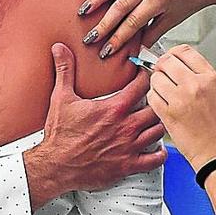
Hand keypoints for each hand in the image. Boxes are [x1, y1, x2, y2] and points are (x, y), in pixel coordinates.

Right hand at [24, 44, 166, 210]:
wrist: (55, 165)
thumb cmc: (60, 134)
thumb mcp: (61, 98)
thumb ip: (65, 70)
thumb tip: (60, 48)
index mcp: (114, 108)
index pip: (142, 86)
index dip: (146, 77)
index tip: (146, 75)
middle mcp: (126, 127)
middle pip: (156, 108)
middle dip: (156, 102)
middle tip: (154, 99)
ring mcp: (129, 147)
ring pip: (159, 131)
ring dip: (158, 125)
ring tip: (155, 121)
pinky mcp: (128, 166)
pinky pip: (156, 160)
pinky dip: (160, 153)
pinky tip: (156, 148)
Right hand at [80, 0, 215, 58]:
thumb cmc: (189, 1)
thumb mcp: (173, 20)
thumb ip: (152, 33)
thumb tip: (135, 48)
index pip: (133, 22)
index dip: (118, 38)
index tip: (106, 51)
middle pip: (121, 6)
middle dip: (104, 25)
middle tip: (90, 39)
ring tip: (83, 12)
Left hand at [146, 45, 215, 170]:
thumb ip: (200, 78)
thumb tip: (179, 67)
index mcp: (211, 77)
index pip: (184, 51)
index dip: (172, 54)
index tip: (170, 60)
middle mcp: (196, 84)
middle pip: (166, 61)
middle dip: (161, 67)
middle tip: (162, 75)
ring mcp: (181, 99)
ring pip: (156, 78)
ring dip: (156, 84)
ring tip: (164, 93)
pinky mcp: (169, 114)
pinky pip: (151, 96)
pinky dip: (153, 99)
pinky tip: (161, 104)